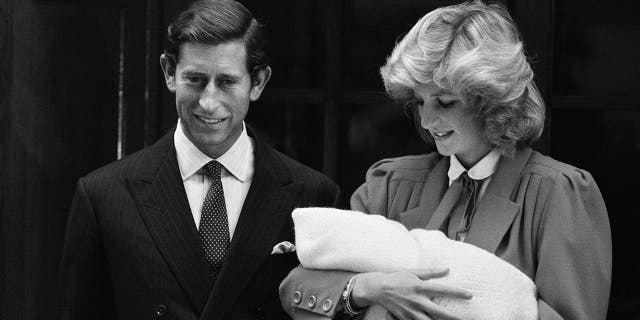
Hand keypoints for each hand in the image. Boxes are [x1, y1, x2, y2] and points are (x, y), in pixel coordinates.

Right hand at [351, 268, 471, 319]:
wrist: (378, 289)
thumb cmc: (397, 278)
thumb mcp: (413, 272)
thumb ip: (431, 272)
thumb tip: (447, 269)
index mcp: (419, 287)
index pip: (442, 290)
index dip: (457, 293)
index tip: (469, 295)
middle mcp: (417, 301)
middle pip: (439, 312)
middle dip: (454, 317)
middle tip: (465, 319)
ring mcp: (411, 312)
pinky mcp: (405, 319)